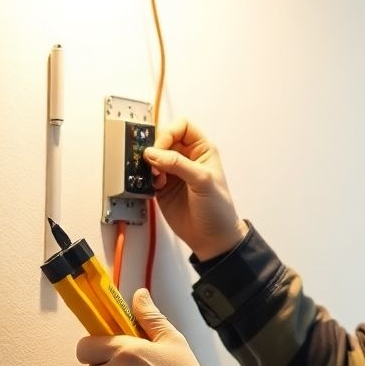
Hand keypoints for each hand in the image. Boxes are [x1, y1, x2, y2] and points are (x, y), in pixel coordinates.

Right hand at [144, 118, 247, 260]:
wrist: (212, 239)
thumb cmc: (218, 209)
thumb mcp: (203, 181)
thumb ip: (178, 164)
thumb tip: (153, 153)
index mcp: (202, 150)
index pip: (182, 127)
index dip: (169, 133)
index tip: (163, 148)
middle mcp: (186, 158)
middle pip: (163, 139)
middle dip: (156, 149)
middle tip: (155, 164)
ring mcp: (173, 173)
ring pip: (153, 156)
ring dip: (149, 164)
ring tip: (156, 177)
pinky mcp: (162, 187)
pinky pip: (147, 175)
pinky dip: (146, 178)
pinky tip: (155, 186)